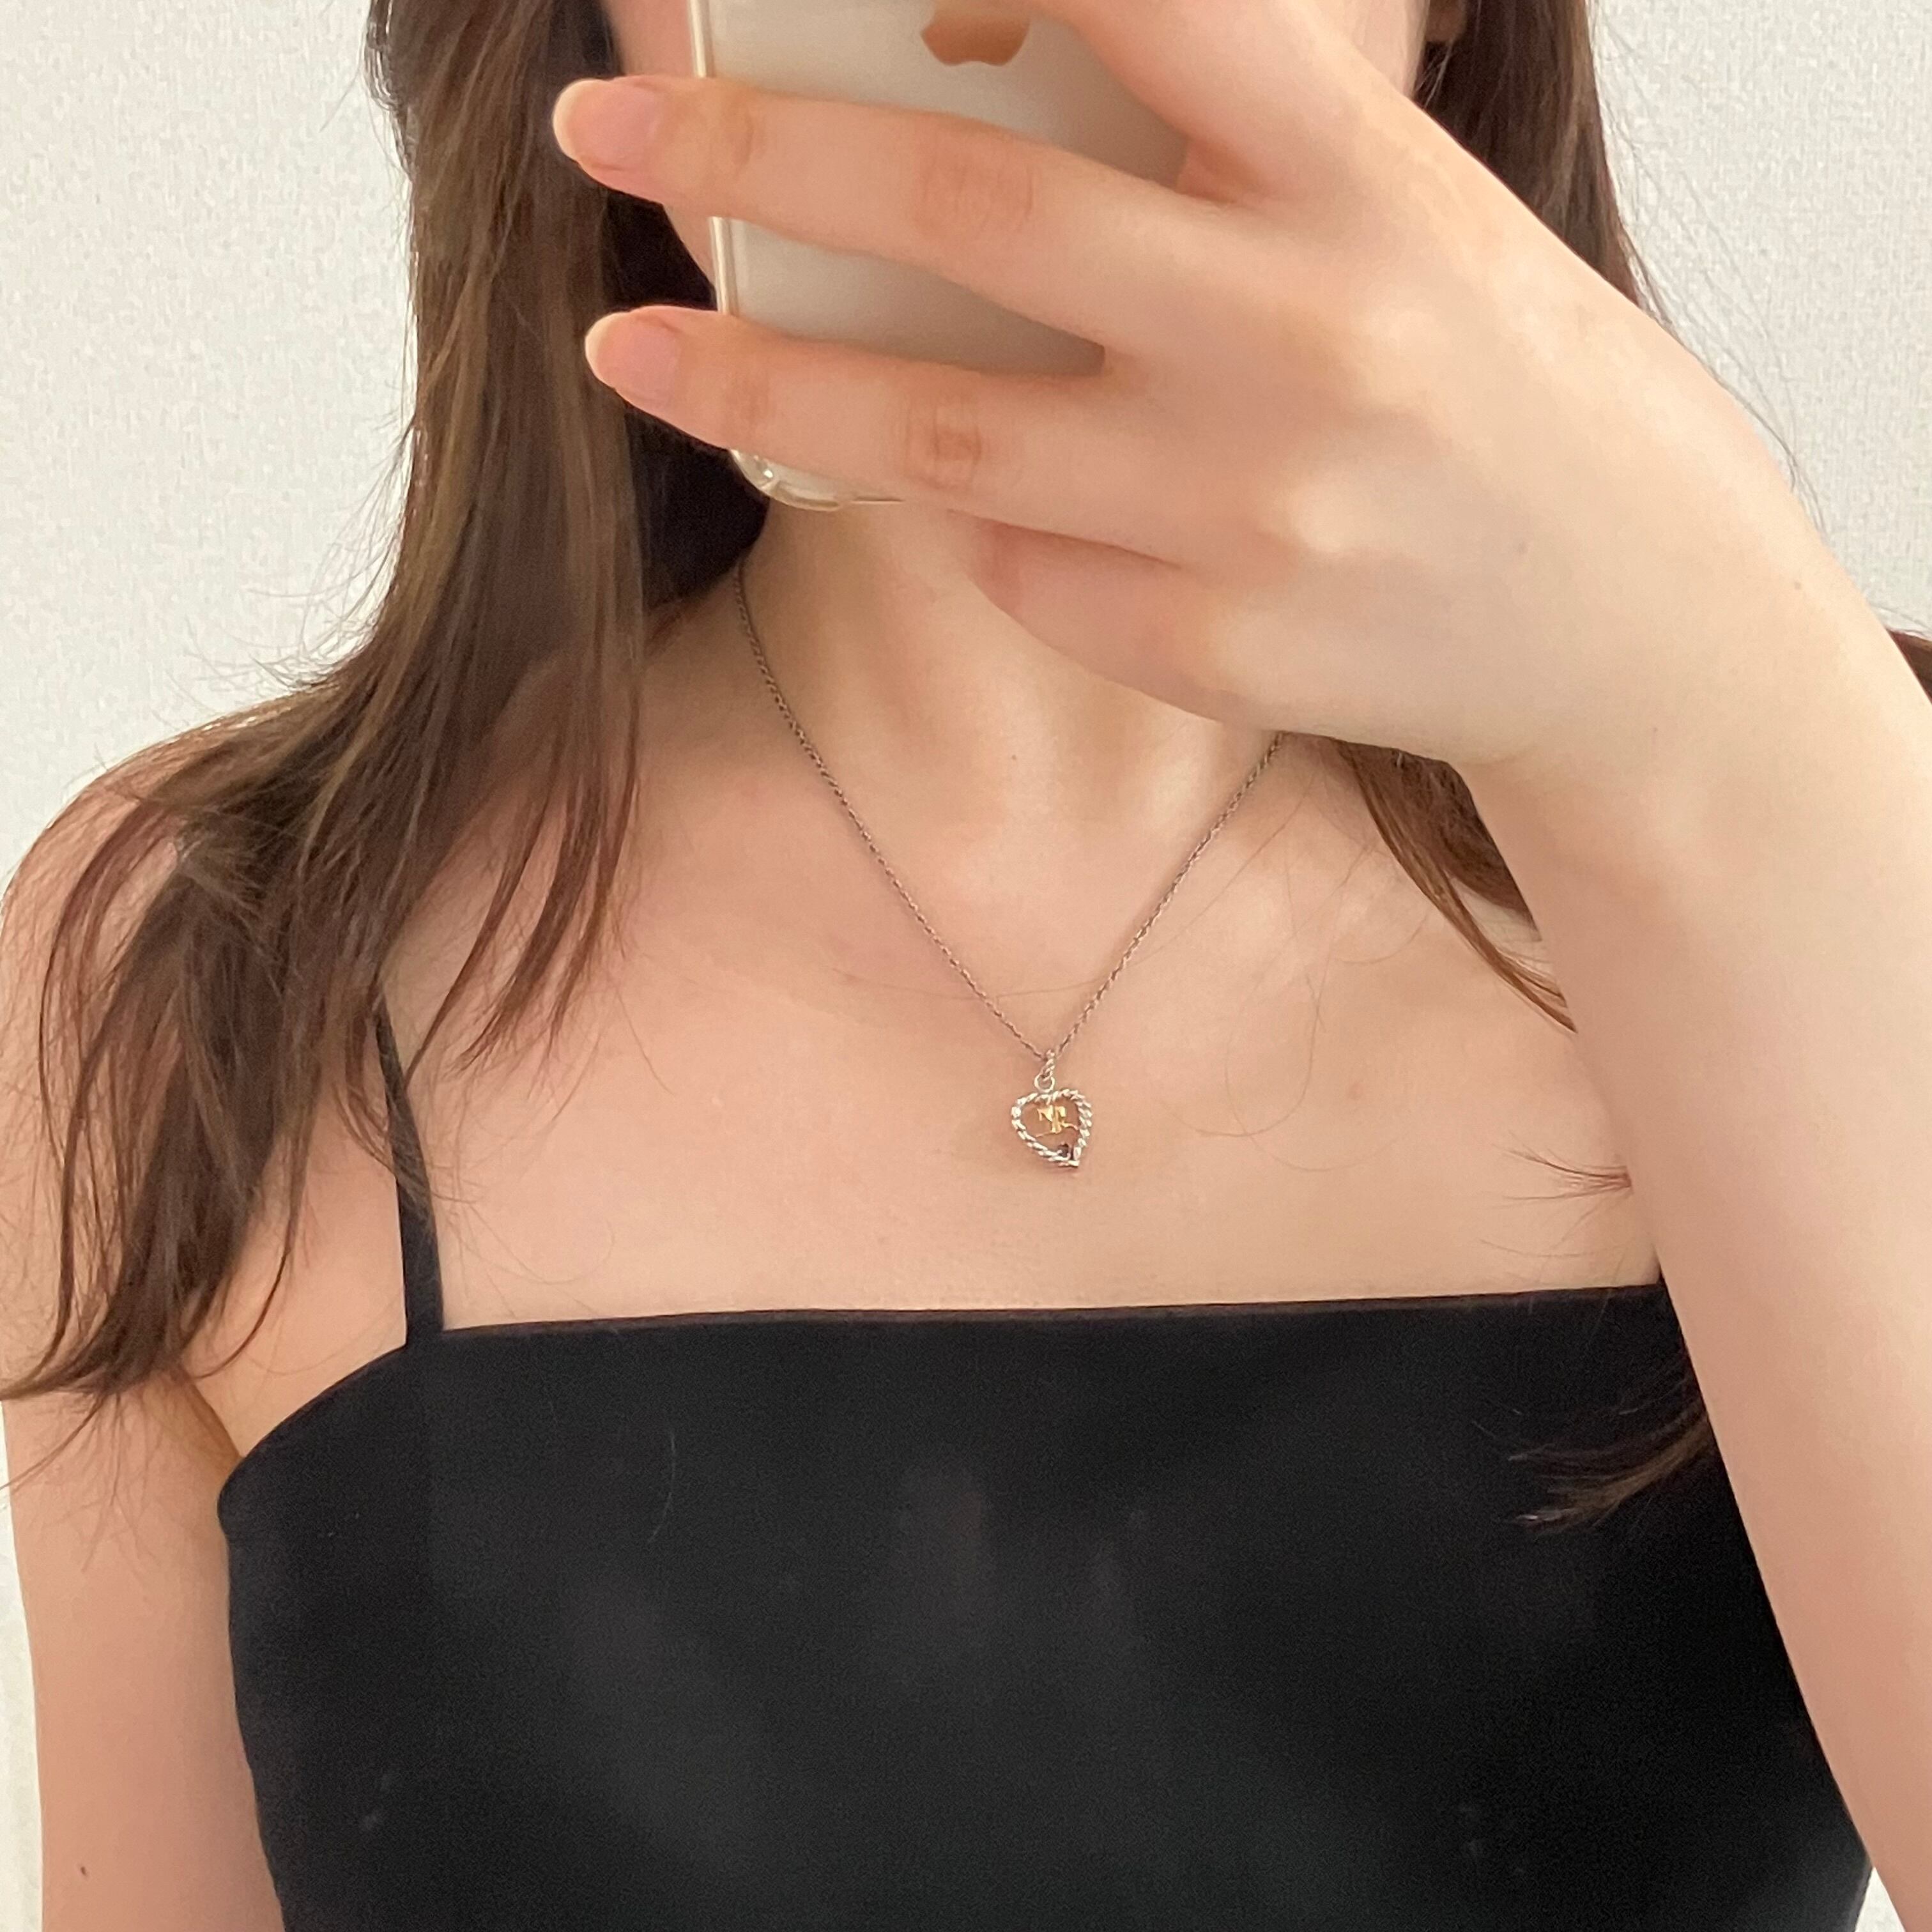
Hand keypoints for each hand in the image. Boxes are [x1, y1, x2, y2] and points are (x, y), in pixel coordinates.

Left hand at [551, 0, 1877, 816]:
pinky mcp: (1224, 653)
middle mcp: (1308, 331)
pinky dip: (982, 534)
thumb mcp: (1408, 224)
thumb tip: (953, 144)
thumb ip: (1217, 176)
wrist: (1638, 620)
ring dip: (761, 386)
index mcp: (1367, 180)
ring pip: (947, 435)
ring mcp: (1262, 510)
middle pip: (970, 211)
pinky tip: (991, 510)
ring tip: (629, 355)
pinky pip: (1032, 575)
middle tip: (601, 130)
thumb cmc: (1501, 390)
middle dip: (754, 161)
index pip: (1132, 0)